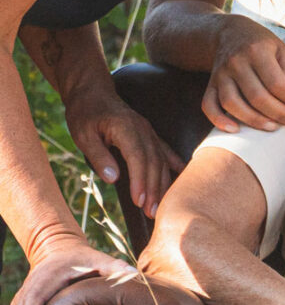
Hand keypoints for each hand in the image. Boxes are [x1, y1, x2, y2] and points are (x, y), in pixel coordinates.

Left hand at [65, 87, 183, 217]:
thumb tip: (113, 179)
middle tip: (151, 212)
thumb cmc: (85, 113)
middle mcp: (143, 130)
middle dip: (154, 188)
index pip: (138, 157)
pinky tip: (182, 179)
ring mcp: (150, 132)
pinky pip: (167, 152)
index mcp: (126, 128)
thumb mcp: (83, 134)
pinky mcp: (151, 135)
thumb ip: (98, 156)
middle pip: (153, 162)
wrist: (93, 92)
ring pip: (162, 160)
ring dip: (162, 184)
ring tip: (159, 206)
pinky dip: (176, 166)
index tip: (139, 201)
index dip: (140, 180)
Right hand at [204, 16, 284, 132]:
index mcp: (257, 51)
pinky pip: (209, 105)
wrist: (231, 34)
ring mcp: (220, 74)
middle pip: (256, 97)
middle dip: (278, 114)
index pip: (276, 83)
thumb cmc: (263, 46)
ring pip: (233, 104)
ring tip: (273, 127)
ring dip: (254, 120)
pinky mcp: (211, 84)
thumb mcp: (282, 49)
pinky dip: (219, 120)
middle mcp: (236, 62)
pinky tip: (235, 130)